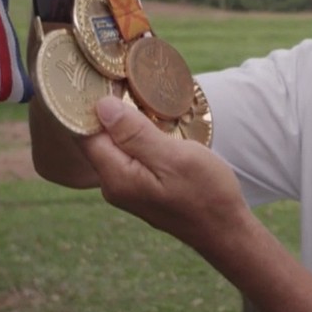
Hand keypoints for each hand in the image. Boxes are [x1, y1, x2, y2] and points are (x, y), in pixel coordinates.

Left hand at [80, 96, 251, 251]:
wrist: (226, 230)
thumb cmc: (206, 193)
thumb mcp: (175, 157)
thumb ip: (135, 134)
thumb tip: (101, 107)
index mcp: (116, 177)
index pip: (85, 133)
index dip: (93, 104)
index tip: (110, 80)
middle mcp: (113, 185)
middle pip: (98, 138)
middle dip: (109, 111)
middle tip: (129, 84)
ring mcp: (126, 188)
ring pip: (115, 145)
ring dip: (127, 123)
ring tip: (145, 101)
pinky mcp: (140, 188)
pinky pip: (129, 155)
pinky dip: (137, 137)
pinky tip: (154, 126)